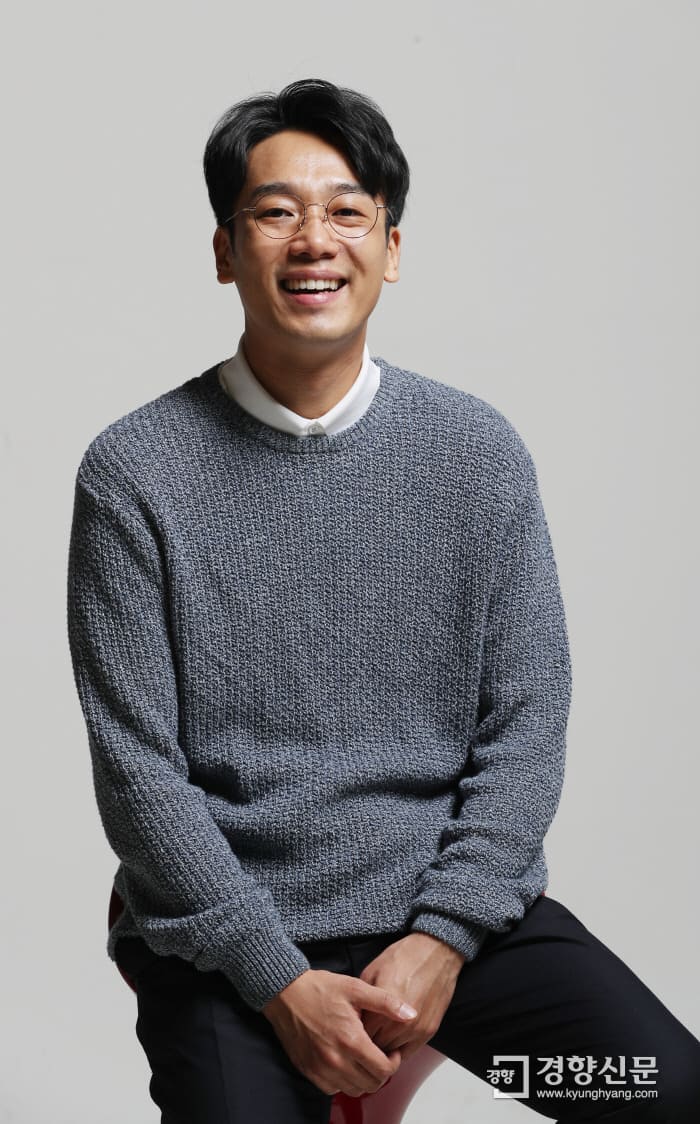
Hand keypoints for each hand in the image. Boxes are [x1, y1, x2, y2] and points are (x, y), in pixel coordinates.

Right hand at [261, 968, 417, 1096]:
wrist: (286, 994)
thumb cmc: (319, 989)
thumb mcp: (356, 988)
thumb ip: (386, 1002)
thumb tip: (411, 1013)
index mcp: (351, 1040)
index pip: (384, 1070)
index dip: (394, 1062)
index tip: (391, 1051)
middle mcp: (336, 1060)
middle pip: (371, 1084)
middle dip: (381, 1072)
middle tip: (379, 1054)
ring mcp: (320, 1069)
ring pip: (353, 1090)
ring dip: (363, 1078)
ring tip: (363, 1057)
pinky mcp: (309, 1072)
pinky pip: (333, 1089)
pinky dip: (343, 1081)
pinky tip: (344, 1061)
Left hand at [359, 932, 464, 1061]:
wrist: (435, 952)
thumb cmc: (403, 957)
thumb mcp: (372, 972)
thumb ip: (362, 999)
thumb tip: (354, 1016)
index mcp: (381, 1011)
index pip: (361, 1037)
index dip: (354, 1034)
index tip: (352, 1030)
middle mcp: (399, 1025)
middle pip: (375, 1049)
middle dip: (367, 1043)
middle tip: (364, 1034)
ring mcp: (416, 1031)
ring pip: (392, 1053)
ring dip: (384, 1047)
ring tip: (378, 1035)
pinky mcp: (429, 1032)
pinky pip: (409, 1052)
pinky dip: (399, 1050)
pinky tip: (393, 1039)